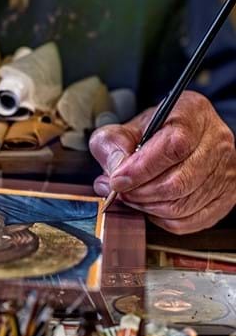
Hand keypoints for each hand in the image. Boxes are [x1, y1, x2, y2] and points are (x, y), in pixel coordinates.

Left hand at [89, 91, 235, 233]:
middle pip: (178, 182)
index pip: (173, 147)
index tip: (117, 180)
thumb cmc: (152, 132)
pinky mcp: (225, 197)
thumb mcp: (125, 127)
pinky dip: (162, 219)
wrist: (178, 137)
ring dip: (148, 207)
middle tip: (120, 191)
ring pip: (182, 205)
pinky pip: (189, 221)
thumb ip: (112, 143)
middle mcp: (217, 142)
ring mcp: (226, 171)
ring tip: (130, 196)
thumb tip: (116, 170)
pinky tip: (149, 206)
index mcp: (193, 114)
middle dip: (140, 193)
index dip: (141, 169)